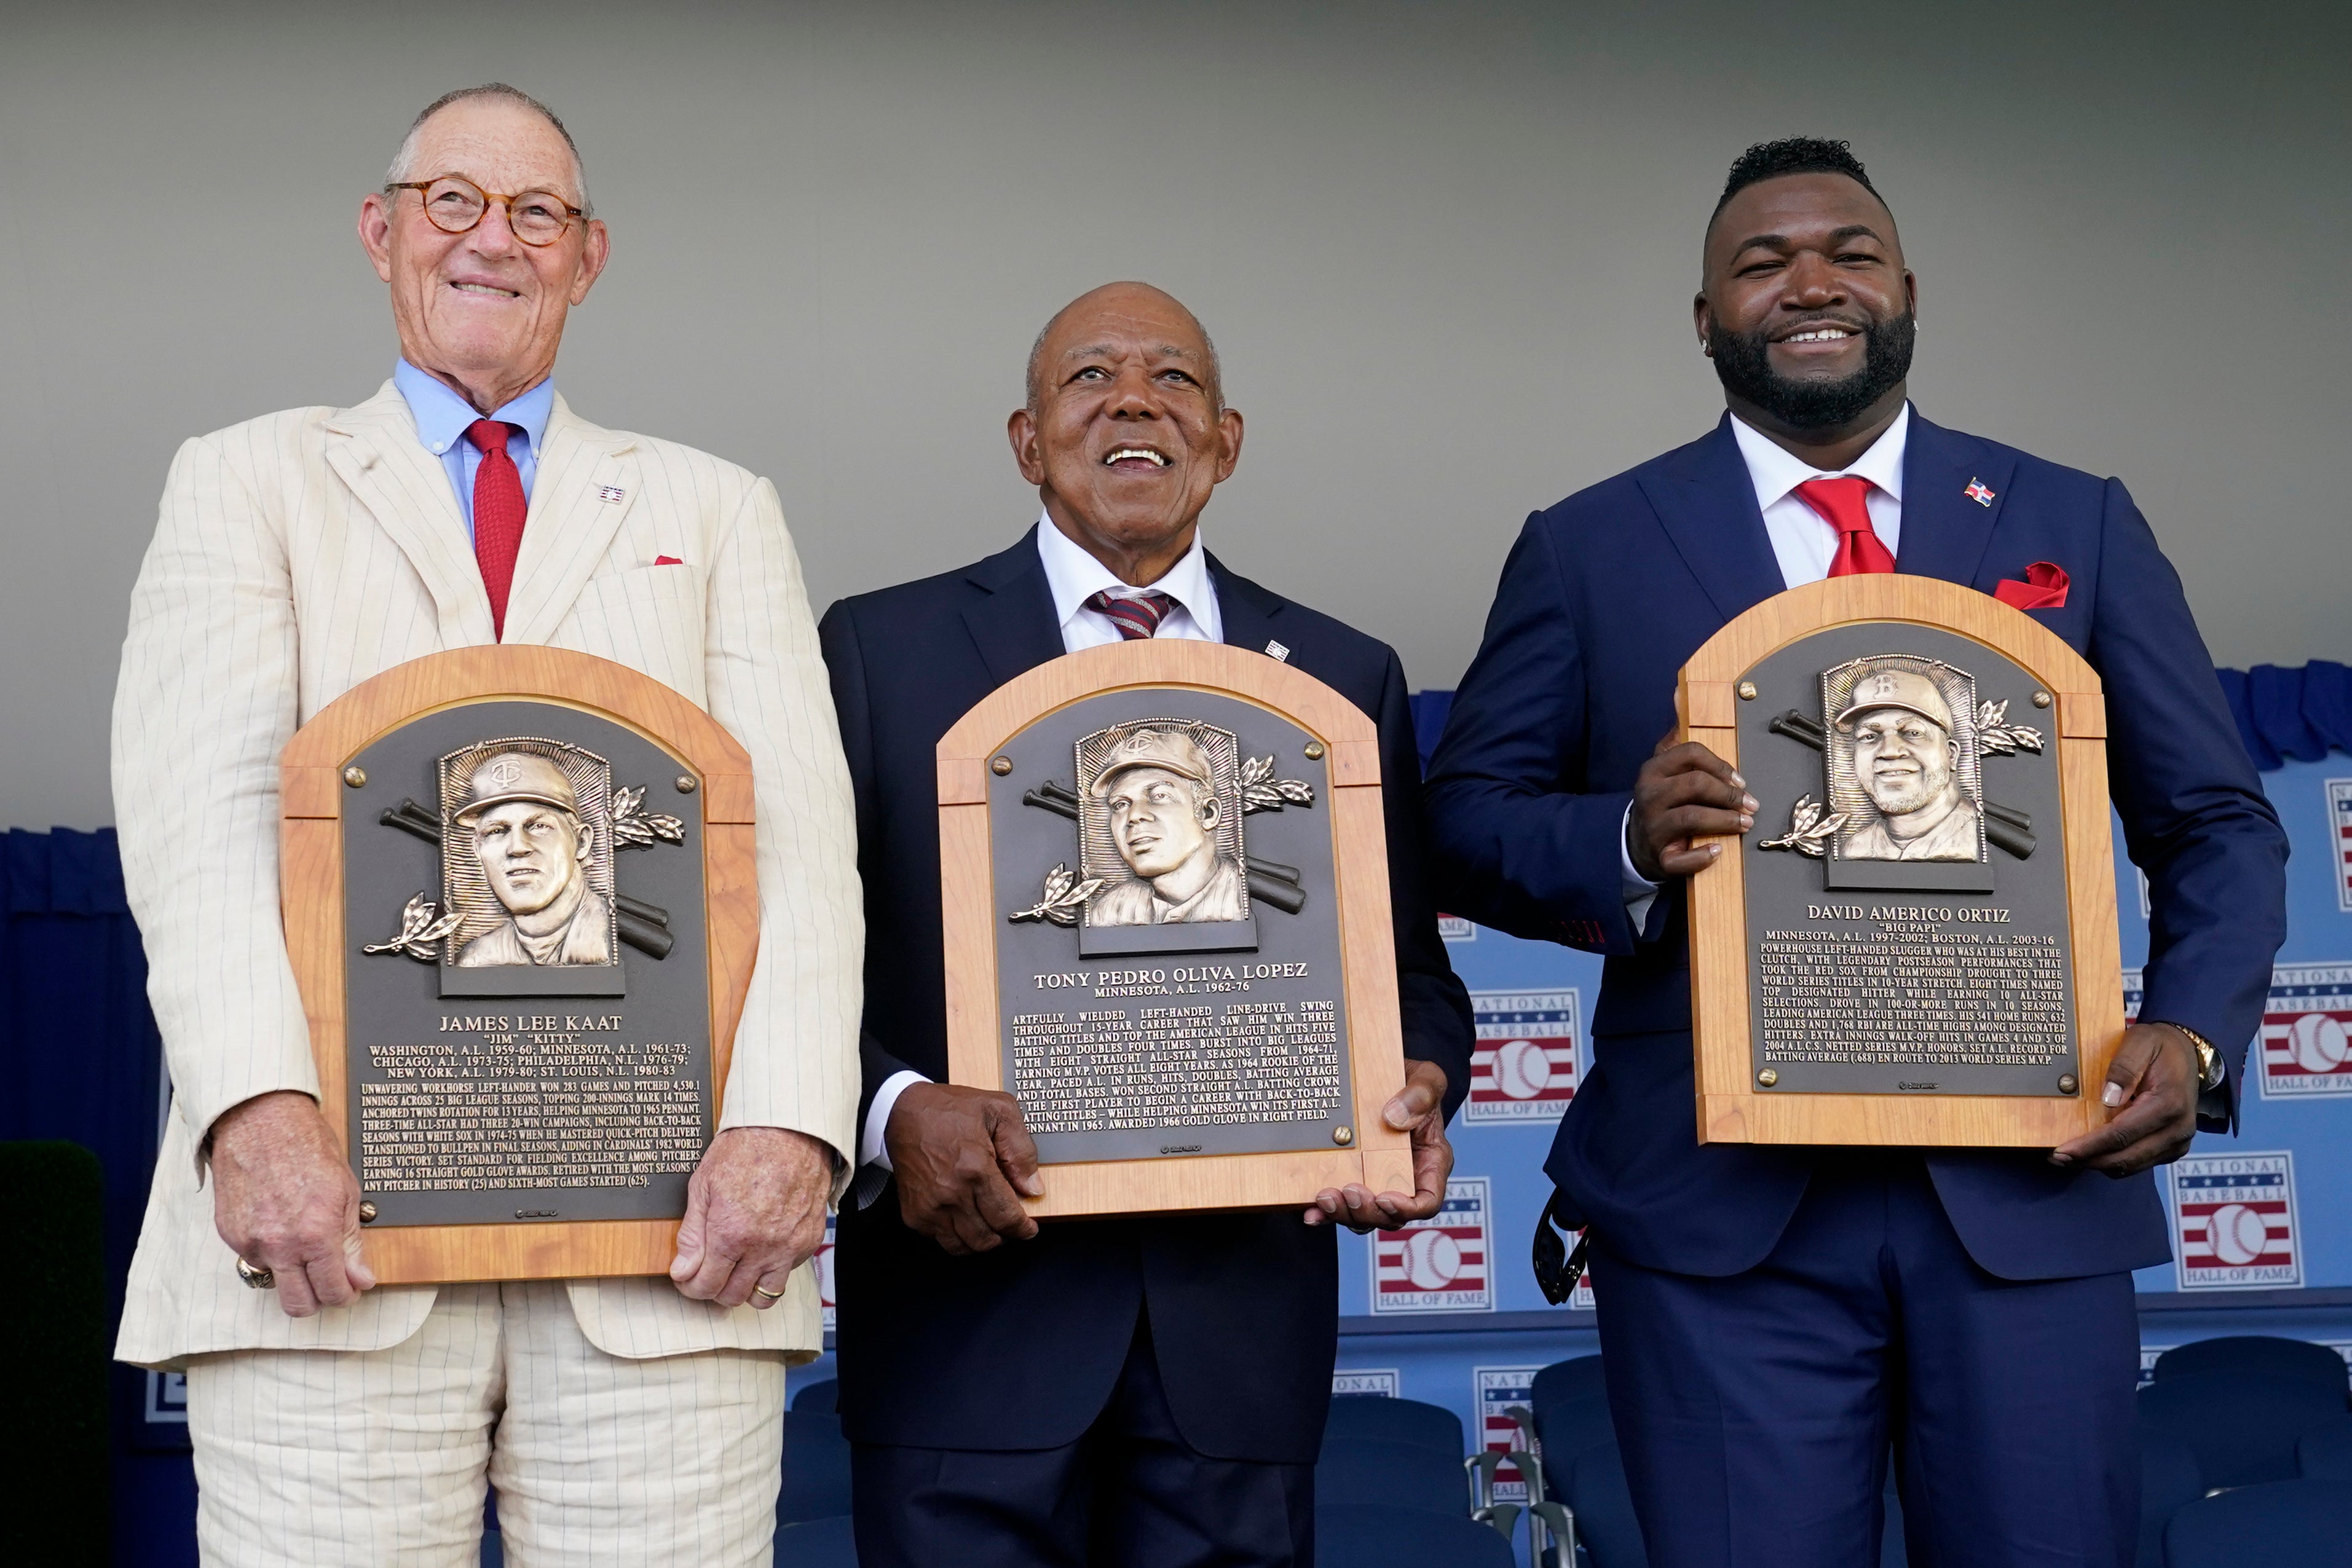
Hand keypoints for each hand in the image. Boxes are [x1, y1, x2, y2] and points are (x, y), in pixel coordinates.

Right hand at [209, 1089, 374, 1317]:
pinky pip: (253, 1256)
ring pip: (274, 1280)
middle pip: (296, 1305)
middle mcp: (279, 1245)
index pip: (331, 1291)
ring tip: (301, 1234)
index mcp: (315, 1234)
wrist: (261, 1123)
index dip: (345, 1296)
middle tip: (328, 1282)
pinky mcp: (229, 1234)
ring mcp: (250, 1242)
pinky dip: (269, 1248)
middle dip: (316, 1300)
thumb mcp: (346, 1192)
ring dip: (291, 1269)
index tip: (349, 1290)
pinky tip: (278, 1219)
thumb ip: (351, 1242)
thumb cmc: (307, 1148)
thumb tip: (361, 1278)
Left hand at [670, 1127, 833, 1307]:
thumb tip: (682, 1270)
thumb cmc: (746, 1148)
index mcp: (731, 1233)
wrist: (791, 1128)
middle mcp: (763, 1247)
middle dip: (713, 1289)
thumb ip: (691, 1233)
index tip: (686, 1277)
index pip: (705, 1285)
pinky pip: (789, 1272)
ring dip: (746, 1288)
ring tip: (736, 1269)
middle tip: (708, 1272)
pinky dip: (773, 1268)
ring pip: (765, 1295)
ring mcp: (790, 1246)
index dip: (690, 1286)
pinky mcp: (810, 1239)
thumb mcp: (704, 1184)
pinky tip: (762, 1247)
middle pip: (732, 1296)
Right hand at [885, 1082, 1042, 1255]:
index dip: (1023, 1229)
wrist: (901, 1111)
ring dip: (981, 1240)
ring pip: (963, 1247)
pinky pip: (941, 1240)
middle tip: (1009, 1224)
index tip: (1028, 1228)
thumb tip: (1033, 1187)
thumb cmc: (948, 1109)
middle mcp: (951, 1194)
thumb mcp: (999, 1111)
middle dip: (1004, 1236)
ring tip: (988, 1223)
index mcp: (975, 1169)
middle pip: (986, 1239)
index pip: (1006, 1218)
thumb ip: (1022, 1151)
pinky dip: (956, 1236)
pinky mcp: (913, 1213)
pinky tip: (964, 1217)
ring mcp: (929, 1208)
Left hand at [1305, 1059, 1452, 1231]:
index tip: (1385, 1198)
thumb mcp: (1427, 1078)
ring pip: (1364, 1216)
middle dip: (1368, 1212)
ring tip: (1325, 1198)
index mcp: (1430, 1163)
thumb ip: (1421, 1096)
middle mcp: (1404, 1180)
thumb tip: (1393, 1118)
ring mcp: (1376, 1182)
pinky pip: (1340, 1205)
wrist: (1384, 1075)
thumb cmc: (1413, 1083)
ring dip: (1343, 1214)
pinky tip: (1310, 1212)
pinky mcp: (1352, 1177)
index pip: (1427, 1202)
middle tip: (1349, 1192)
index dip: (1408, 1208)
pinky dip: (1324, 1213)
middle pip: (1391, 1216)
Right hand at [1629, 733, 1755, 880]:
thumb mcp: (1665, 764)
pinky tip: (1718, 851)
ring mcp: (1652, 827)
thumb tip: (1679, 690)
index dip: (1720, 765)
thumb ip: (1677, 732)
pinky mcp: (1658, 857)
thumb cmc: (1663, 799)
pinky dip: (1702, 856)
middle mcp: (1649, 796)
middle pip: (1695, 785)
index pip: (1690, 754)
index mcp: (1653, 770)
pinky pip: (1681, 859)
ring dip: (1725, 821)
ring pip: (1692, 817)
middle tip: (1751, 804)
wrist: (1637, 843)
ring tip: (1745, 824)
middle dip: (1729, 794)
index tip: (1740, 779)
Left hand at [2049, 1024, 2200, 1176]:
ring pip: (2131, 1165)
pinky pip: (2138, 1162)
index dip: (2090, 1146)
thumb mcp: (2140, 1041)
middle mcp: (2178, 1129)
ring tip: (2068, 1157)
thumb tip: (2108, 1098)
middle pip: (2126, 1158)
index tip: (2062, 1151)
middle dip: (2088, 1161)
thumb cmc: (2160, 1046)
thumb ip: (2124, 1066)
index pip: (2122, 1134)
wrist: (2188, 1054)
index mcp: (2169, 1104)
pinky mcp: (2172, 1148)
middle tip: (2056, 1158)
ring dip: (2098, 1164)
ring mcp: (2177, 1142)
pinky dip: (2113, 1161)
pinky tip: (2091, 1152)